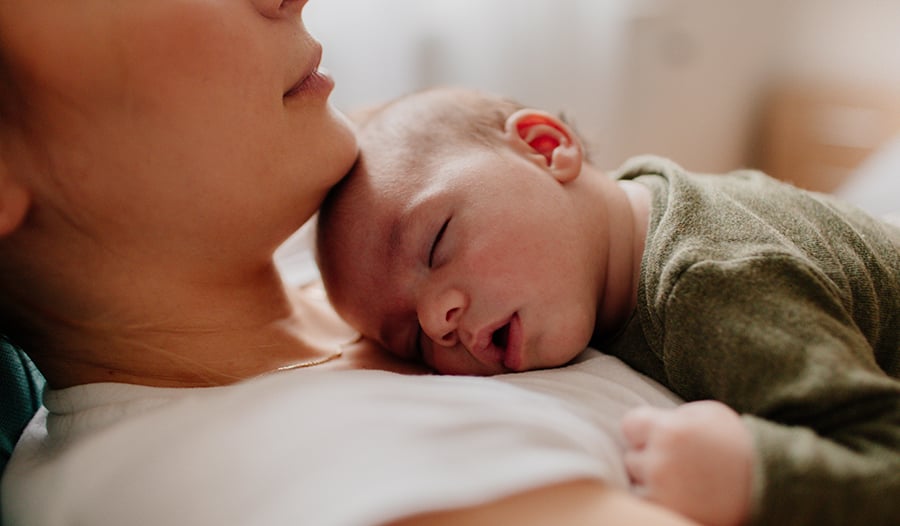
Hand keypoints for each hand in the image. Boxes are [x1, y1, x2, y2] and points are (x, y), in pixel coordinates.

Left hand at [621, 401, 752, 525]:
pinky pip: (648, 504)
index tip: (656, 435)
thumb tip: (648, 423)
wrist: (769, 484)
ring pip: (638, 484)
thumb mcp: (707, 414)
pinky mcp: (669, 511)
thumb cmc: (736, 443)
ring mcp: (663, 491)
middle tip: (677, 461)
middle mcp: (661, 461)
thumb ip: (672, 416)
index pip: (629, 425)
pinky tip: (683, 494)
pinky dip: (660, 500)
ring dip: (652, 482)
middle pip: (632, 458)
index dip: (642, 430)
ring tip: (682, 479)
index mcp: (670, 430)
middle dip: (648, 458)